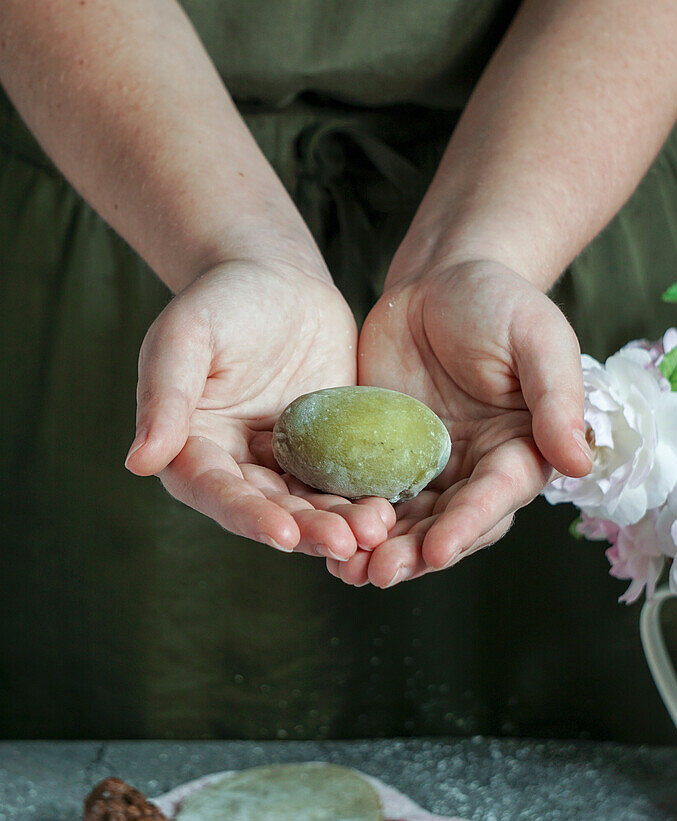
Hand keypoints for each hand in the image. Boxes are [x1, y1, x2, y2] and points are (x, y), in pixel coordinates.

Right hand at [125, 259, 395, 558]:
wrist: (278, 277)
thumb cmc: (221, 300)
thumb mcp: (186, 336)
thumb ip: (165, 397)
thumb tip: (140, 461)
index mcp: (193, 449)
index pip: (217, 493)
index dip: (249, 516)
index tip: (282, 533)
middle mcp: (238, 466)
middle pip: (271, 510)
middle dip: (307, 529)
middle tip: (346, 542)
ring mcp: (286, 461)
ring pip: (312, 505)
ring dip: (341, 523)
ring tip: (376, 531)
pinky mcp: (328, 451)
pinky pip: (345, 481)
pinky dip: (365, 496)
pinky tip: (393, 508)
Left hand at [328, 259, 591, 586]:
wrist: (438, 278)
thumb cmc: (500, 301)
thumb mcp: (538, 338)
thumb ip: (557, 397)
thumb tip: (579, 462)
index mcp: (519, 451)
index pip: (495, 497)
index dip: (467, 526)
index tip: (438, 552)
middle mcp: (475, 470)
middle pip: (447, 524)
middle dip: (415, 553)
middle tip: (379, 573)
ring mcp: (427, 467)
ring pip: (405, 522)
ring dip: (378, 549)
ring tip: (346, 571)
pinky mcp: (383, 456)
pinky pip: (366, 493)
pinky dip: (348, 517)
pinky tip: (321, 534)